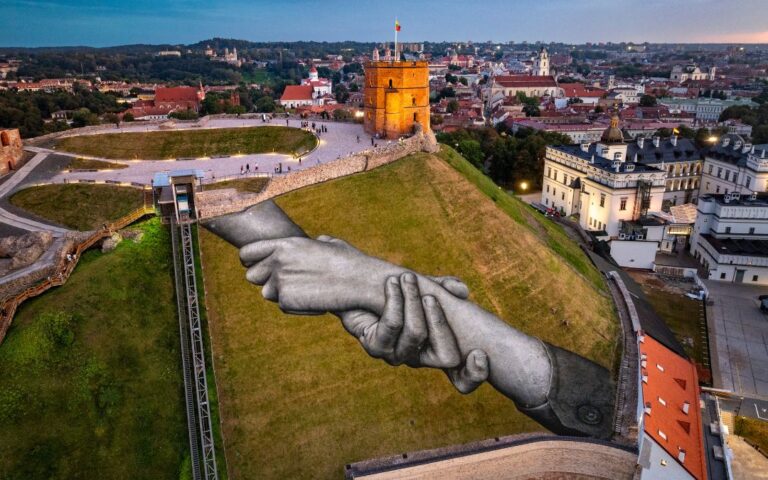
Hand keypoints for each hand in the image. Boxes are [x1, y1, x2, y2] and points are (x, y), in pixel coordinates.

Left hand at [240, 235, 400, 314]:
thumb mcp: (329, 244)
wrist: (360, 281)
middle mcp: (277, 261)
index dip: (252, 261)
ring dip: (282, 294)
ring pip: (267, 294)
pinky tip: (316, 300)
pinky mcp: (287, 301)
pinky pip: (284, 306)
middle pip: (252, 276)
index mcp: (284, 244)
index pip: (247, 253)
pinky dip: (298, 305)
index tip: (261, 266)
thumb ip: (313, 244)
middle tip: (286, 283)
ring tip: (306, 291)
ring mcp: (280, 282)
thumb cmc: (350, 262)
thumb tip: (316, 242)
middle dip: (266, 280)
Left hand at [339, 273, 488, 393]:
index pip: (463, 379)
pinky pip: (392, 325)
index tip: (480, 354)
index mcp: (437, 350)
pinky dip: (395, 300)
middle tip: (429, 293)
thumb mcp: (426, 287)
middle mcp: (419, 358)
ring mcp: (397, 356)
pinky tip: (391, 284)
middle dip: (439, 319)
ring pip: (416, 333)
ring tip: (406, 277)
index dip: (474, 374)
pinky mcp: (375, 348)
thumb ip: (444, 288)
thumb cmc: (398, 292)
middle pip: (445, 354)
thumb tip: (462, 290)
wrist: (358, 290)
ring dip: (412, 300)